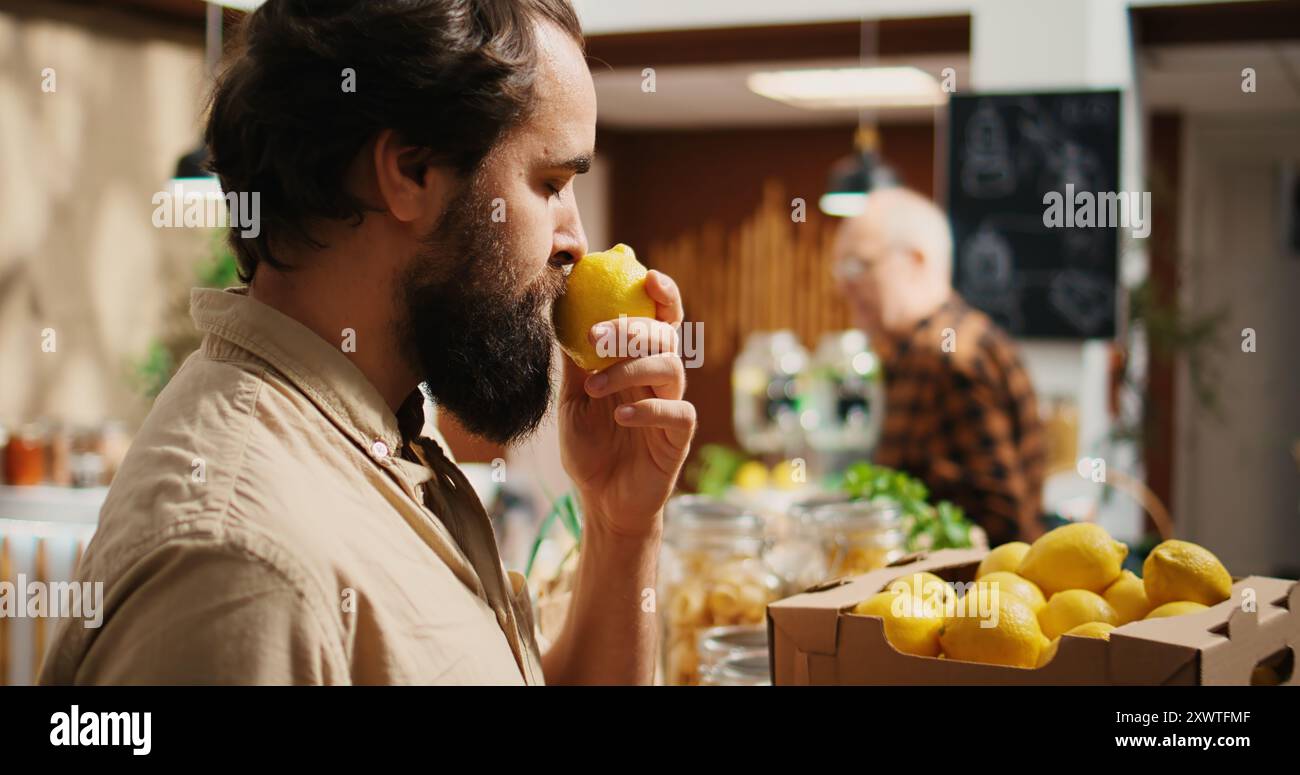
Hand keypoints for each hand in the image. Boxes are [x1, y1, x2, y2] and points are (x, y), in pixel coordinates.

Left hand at [557, 270, 695, 538]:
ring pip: (671, 368)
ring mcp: (673, 407)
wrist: (601, 502)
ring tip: (595, 388)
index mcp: (640, 363)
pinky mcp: (679, 438)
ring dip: (630, 369)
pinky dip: (648, 408)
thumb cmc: (591, 449)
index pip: (660, 320)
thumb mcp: (572, 400)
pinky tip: (620, 415)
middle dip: (631, 330)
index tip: (645, 276)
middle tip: (596, 337)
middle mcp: (661, 380)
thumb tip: (560, 310)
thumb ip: (575, 361)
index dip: (662, 294)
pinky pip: (677, 412)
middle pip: (664, 337)